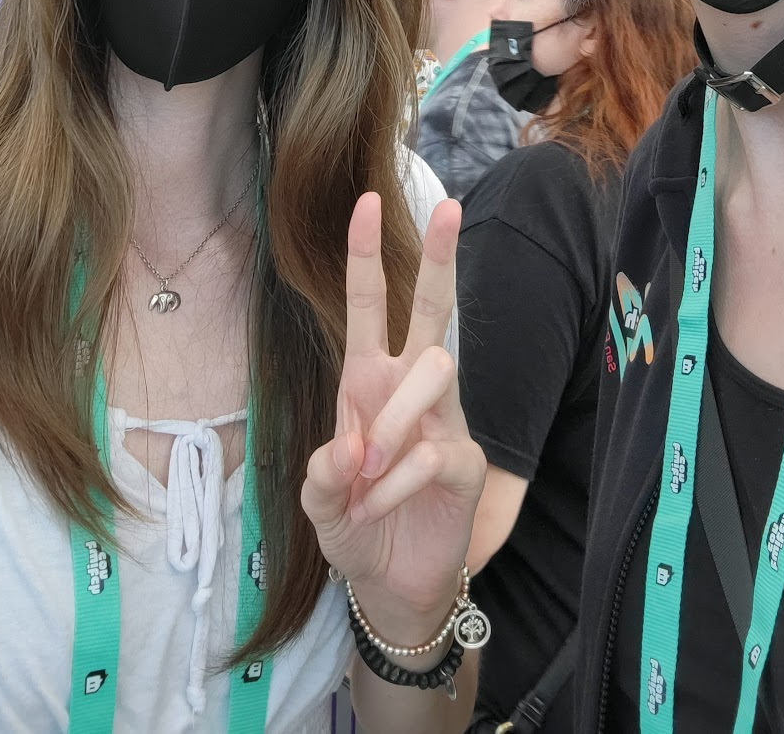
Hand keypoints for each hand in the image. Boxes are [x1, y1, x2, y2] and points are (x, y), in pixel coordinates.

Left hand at [301, 192, 485, 638]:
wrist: (390, 584)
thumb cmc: (354, 523)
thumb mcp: (318, 501)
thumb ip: (322, 474)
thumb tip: (349, 448)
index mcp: (367, 379)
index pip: (369, 304)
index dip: (365, 254)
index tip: (367, 199)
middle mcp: (410, 386)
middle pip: (432, 308)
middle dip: (439, 257)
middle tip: (450, 206)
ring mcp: (444, 419)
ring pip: (436, 370)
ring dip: (393, 421)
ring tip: (366, 473)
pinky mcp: (465, 460)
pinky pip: (436, 449)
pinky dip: (398, 480)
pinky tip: (380, 505)